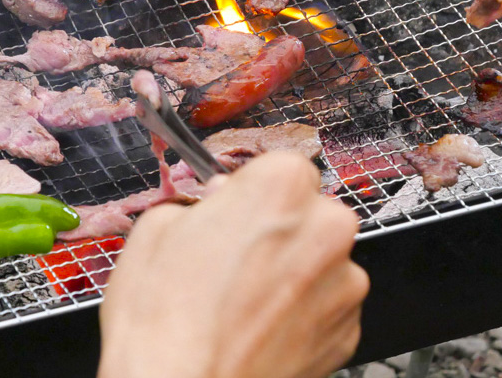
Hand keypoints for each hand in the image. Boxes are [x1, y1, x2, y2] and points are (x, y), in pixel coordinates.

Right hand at [98, 152, 368, 377]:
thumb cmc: (164, 323)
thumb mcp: (154, 229)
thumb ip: (199, 203)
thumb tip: (213, 208)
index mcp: (281, 187)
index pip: (280, 168)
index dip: (249, 194)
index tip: (230, 213)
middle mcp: (326, 229)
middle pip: (308, 214)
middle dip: (275, 232)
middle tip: (228, 262)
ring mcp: (344, 285)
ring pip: (318, 263)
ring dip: (288, 275)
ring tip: (238, 305)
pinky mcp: (347, 333)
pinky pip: (324, 308)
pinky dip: (298, 315)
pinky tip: (255, 329)